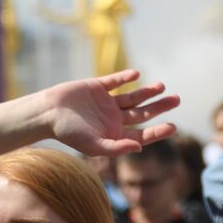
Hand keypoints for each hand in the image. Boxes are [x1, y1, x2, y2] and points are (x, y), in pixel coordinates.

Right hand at [43, 70, 178, 155]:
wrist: (45, 113)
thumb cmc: (67, 133)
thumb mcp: (92, 144)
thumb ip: (116, 147)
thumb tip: (140, 147)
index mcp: (114, 134)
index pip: (142, 134)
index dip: (158, 131)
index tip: (174, 127)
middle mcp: (114, 118)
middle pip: (142, 113)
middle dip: (160, 107)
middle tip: (177, 100)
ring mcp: (106, 102)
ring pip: (133, 97)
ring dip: (148, 91)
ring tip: (162, 86)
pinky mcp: (97, 87)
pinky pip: (115, 81)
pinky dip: (126, 77)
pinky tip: (137, 75)